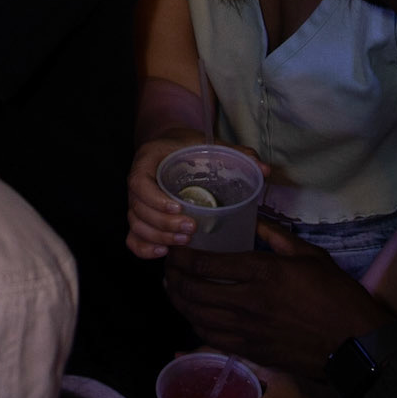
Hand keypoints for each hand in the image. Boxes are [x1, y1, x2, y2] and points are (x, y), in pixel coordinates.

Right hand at [126, 129, 262, 258]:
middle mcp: (137, 182)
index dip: (155, 199)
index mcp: (147, 159)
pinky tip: (164, 253)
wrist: (171, 145)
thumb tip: (263, 169)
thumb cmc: (188, 146)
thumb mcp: (208, 144)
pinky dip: (144, 248)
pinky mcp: (141, 218)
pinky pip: (133, 237)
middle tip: (191, 229)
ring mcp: (137, 202)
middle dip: (164, 224)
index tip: (179, 207)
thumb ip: (235, 154)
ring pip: (136, 226)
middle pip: (137, 209)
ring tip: (185, 241)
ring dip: (159, 237)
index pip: (138, 182)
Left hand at [164, 219, 394, 376]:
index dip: (181, 256)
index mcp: (261, 272)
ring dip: (179, 301)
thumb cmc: (336, 294)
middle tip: (167, 266)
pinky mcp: (252, 351)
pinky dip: (196, 324)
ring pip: (197, 316)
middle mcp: (248, 302)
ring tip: (173, 288)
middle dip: (173, 277)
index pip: (205, 264)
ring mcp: (248, 331)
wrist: (354, 343)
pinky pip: (212, 338)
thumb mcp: (308, 254)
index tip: (173, 247)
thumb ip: (275, 234)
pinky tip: (193, 314)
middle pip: (193, 291)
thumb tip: (252, 215)